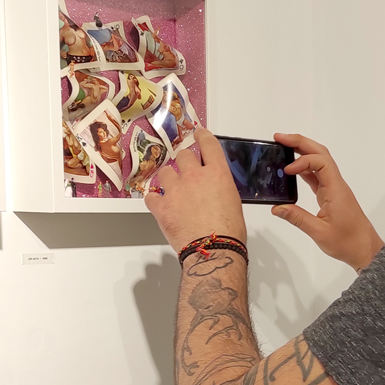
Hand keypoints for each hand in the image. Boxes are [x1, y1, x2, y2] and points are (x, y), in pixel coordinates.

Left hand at [145, 128, 245, 252]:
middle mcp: (195, 176)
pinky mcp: (161, 206)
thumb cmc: (229, 231)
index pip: (208, 144)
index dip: (202, 136)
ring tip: (173, 189)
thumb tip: (213, 190)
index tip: (198, 134)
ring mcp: (175, 189)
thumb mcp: (233, 202)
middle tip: (187, 173)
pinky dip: (155, 199)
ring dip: (168, 179)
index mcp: (218, 173)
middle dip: (184, 162)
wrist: (213, 250)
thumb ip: (220, 188)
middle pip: (183, 156)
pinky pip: (151, 195)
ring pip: (165, 172)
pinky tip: (161, 205)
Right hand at [270, 133, 383, 271]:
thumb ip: (297, 218)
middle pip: (321, 154)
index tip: (286, 170)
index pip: (321, 162)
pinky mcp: (331, 195)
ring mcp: (334, 188)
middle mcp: (336, 184)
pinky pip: (317, 175)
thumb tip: (277, 208)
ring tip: (282, 147)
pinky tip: (292, 169)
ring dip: (302, 152)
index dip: (302, 161)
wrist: (365, 250)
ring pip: (319, 162)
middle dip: (300, 143)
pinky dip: (305, 169)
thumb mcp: (319, 233)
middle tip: (279, 138)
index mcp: (336, 190)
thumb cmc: (347, 242)